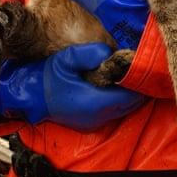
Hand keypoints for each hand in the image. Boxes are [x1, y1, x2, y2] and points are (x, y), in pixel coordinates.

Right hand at [0, 43, 144, 130]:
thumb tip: (109, 53)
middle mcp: (99, 116)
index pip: (130, 95)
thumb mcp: (66, 59)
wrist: (32, 97)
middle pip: (132, 103)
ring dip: (131, 93)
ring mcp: (96, 122)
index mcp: (95, 102)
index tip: (144, 64)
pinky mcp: (92, 123)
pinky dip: (121, 99)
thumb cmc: (49, 77)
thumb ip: (89, 53)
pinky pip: (115, 111)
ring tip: (132, 73)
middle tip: (144, 66)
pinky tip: (119, 84)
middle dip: (139, 86)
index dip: (140, 80)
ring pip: (125, 109)